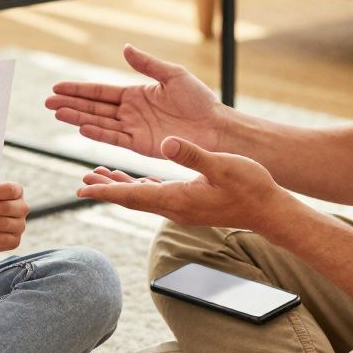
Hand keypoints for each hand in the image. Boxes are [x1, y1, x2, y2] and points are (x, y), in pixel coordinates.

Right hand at [46, 44, 223, 158]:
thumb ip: (146, 64)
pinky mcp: (140, 145)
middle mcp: (131, 112)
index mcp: (136, 93)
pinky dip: (98, 132)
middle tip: (47, 102)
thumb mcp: (172, 75)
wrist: (215, 127)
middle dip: (70, 104)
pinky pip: (115, 137)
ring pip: (99, 122)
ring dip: (78, 118)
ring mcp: (134, 129)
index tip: (57, 87)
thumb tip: (125, 47)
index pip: (100, 91)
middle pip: (94, 107)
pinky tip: (82, 127)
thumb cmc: (199, 100)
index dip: (79, 89)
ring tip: (56, 113)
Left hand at [77, 136, 294, 233]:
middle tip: (82, 183)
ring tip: (101, 177)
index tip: (82, 190)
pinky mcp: (191, 204)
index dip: (106, 191)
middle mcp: (175, 207)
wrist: (270, 210)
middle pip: (132, 198)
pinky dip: (142, 187)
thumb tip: (166, 142)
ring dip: (121, 187)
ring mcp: (183, 208)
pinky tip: (140, 181)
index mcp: (177, 198)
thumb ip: (192, 154)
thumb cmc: (250, 188)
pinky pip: (158, 196)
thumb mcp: (221, 165)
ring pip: (143, 197)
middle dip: (106, 189)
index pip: (133, 195)